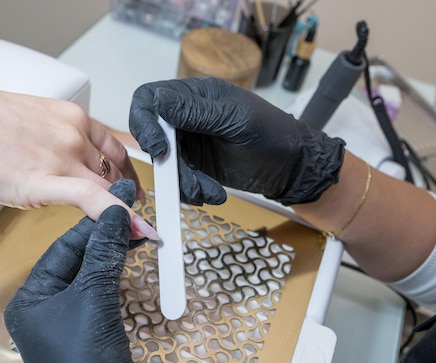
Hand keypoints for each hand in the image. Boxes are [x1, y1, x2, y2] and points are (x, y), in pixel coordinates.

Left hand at [4, 180, 159, 362]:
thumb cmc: (86, 362)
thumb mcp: (94, 299)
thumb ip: (103, 253)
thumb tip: (114, 214)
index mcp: (30, 299)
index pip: (63, 248)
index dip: (93, 223)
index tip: (119, 200)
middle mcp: (44, 308)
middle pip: (77, 259)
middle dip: (105, 237)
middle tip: (133, 212)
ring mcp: (67, 322)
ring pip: (91, 275)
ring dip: (114, 255)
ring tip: (137, 232)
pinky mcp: (90, 333)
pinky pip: (101, 294)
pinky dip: (117, 276)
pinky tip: (130, 261)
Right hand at [129, 76, 345, 205]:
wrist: (291, 167)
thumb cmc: (271, 133)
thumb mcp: (234, 119)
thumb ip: (196, 113)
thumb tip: (158, 100)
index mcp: (194, 95)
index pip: (149, 99)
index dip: (144, 122)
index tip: (158, 148)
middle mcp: (185, 117)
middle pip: (151, 135)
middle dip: (165, 161)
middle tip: (179, 177)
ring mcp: (189, 144)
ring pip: (165, 164)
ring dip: (183, 182)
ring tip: (208, 192)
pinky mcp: (195, 167)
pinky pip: (179, 180)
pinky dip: (192, 190)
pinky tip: (213, 194)